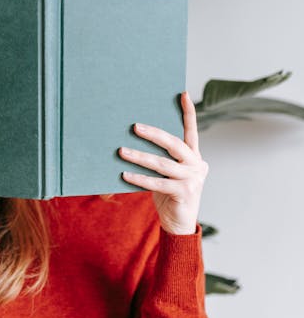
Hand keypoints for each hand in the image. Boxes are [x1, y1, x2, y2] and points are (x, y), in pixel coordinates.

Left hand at [118, 91, 208, 234]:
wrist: (179, 223)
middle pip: (175, 144)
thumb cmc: (169, 193)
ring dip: (139, 157)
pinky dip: (139, 178)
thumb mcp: (168, 173)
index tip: (183, 94)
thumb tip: (134, 138)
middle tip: (134, 126)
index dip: (188, 112)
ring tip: (121, 151)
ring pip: (162, 164)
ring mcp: (193, 179)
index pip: (192, 131)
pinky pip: (157, 183)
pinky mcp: (184, 193)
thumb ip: (162, 158)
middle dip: (154, 134)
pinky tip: (124, 174)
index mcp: (194, 156)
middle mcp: (197, 165)